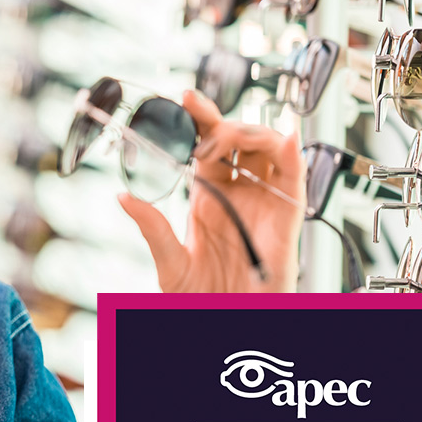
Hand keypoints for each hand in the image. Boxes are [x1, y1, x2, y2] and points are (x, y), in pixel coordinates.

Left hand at [118, 90, 304, 292]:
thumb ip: (152, 228)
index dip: (200, 118)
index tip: (184, 98)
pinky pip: (296, 179)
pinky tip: (284, 139)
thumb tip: (124, 197)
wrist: (228, 324)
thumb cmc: (202, 300)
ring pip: (268, 148)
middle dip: (219, 122)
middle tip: (198, 127)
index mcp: (208, 196)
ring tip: (220, 142)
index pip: (206, 145)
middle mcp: (238, 193)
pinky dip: (293, 155)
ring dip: (248, 132)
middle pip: (238, 138)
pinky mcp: (288, 218)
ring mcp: (264, 202)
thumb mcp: (169, 262)